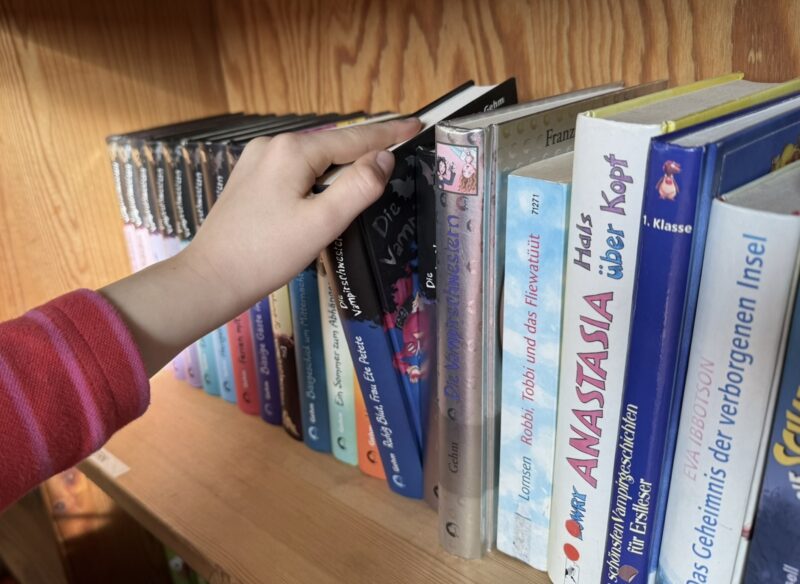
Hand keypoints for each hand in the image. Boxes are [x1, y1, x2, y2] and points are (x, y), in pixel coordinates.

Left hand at [185, 117, 420, 309]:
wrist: (211, 278)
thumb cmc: (267, 254)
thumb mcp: (322, 222)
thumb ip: (358, 187)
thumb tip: (383, 160)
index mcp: (292, 151)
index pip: (353, 138)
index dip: (388, 134)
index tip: (416, 126)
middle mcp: (273, 146)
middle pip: (333, 145)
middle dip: (366, 148)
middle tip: (402, 148)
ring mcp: (258, 161)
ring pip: (314, 158)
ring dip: (343, 165)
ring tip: (373, 170)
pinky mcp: (250, 180)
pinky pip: (296, 170)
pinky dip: (320, 176)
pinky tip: (330, 189)